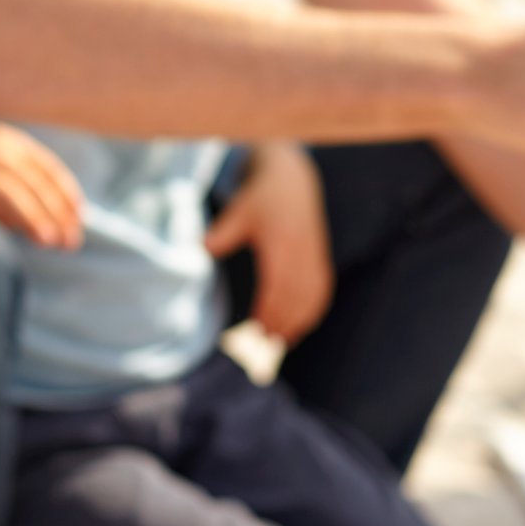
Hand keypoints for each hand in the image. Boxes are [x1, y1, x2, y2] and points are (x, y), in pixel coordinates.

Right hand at [0, 106, 81, 246]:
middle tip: (72, 241)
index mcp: (8, 139)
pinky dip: (4, 216)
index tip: (79, 217)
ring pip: (16, 193)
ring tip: (52, 241)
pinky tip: (17, 233)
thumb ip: (10, 172)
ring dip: (37, 218)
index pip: (48, 169)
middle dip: (58, 213)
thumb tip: (29, 220)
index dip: (68, 194)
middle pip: (37, 184)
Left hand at [203, 144, 334, 343]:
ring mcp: (314, 257)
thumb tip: (203, 248)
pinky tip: (301, 328)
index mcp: (282, 242)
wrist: (294, 181)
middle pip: (295, 296)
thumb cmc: (262, 198)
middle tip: (264, 344)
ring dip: (298, 321)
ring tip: (281, 342)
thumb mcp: (240, 210)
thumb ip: (223, 232)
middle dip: (282, 322)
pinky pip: (321, 291)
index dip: (269, 309)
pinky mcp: (321, 260)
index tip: (256, 328)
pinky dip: (313, 311)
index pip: (278, 284)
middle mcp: (302, 252)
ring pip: (310, 297)